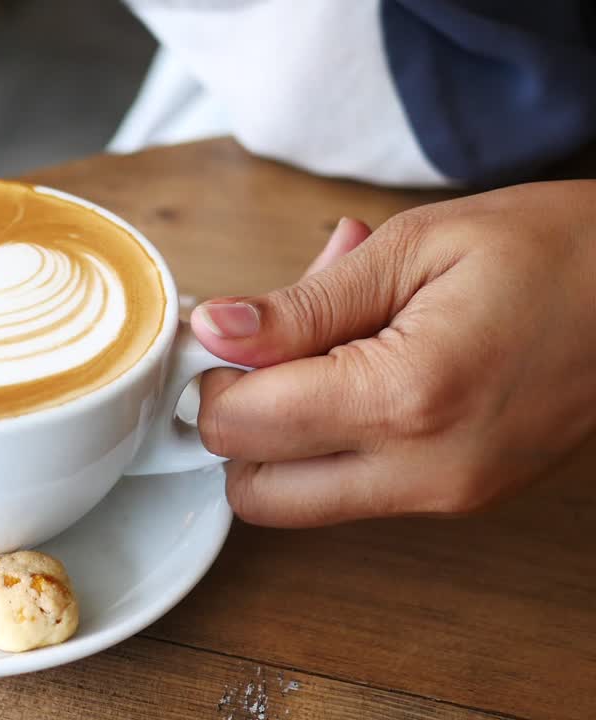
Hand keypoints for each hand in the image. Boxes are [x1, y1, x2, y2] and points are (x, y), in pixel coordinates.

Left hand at [190, 180, 595, 526]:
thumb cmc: (554, 250)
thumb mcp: (413, 249)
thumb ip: (300, 305)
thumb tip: (215, 330)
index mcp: (405, 400)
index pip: (242, 428)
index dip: (213, 380)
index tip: (226, 335)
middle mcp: (424, 472)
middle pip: (255, 492)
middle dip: (235, 424)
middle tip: (263, 350)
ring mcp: (448, 497)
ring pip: (299, 501)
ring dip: (281, 438)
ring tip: (329, 349)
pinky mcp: (462, 497)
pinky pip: (354, 490)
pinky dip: (332, 441)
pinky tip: (364, 367)